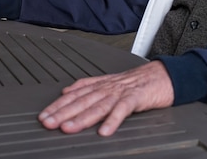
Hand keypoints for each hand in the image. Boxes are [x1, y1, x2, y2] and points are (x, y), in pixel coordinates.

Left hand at [38, 61, 173, 135]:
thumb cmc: (136, 83)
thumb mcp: (109, 83)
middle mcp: (106, 88)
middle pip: (81, 101)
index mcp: (99, 85)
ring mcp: (120, 92)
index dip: (57, 106)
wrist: (162, 75)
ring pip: (97, 106)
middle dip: (62, 113)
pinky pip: (122, 110)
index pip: (73, 95)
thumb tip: (67, 92)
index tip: (44, 115)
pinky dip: (113, 120)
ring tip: (68, 128)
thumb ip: (88, 87)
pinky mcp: (135, 98)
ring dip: (81, 118)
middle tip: (48, 122)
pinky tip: (104, 131)